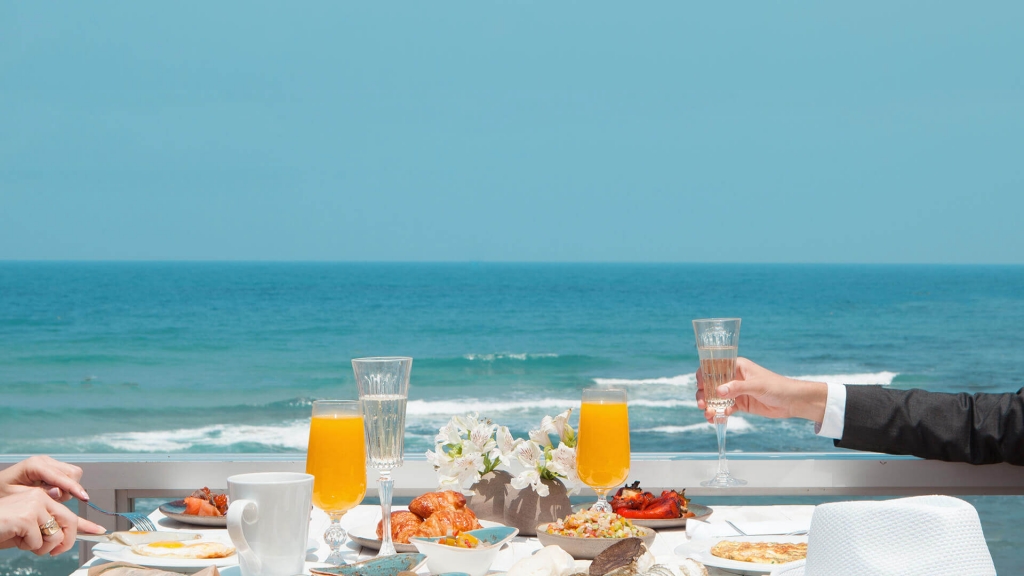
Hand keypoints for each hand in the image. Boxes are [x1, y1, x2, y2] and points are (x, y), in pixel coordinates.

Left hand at [0, 456, 88, 501]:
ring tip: (51, 496)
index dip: (73, 487)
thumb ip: (39, 494)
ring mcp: (49, 463)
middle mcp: (44, 461)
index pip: (61, 476)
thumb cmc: (2, 492)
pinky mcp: (52, 467)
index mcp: (34, 465)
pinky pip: (67, 475)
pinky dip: (65, 485)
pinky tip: (51, 492)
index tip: (84, 498)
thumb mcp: (16, 495)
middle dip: (70, 488)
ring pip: (72, 473)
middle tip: (55, 500)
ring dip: (68, 487)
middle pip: (71, 472)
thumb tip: (58, 492)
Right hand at [0, 489, 104, 555]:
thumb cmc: (2, 529)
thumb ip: (46, 530)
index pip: (68, 512)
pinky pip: (37, 542)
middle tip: (54, 552)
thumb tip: (66, 538)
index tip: (100, 531)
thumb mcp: (27, 530)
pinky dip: (27, 547)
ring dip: (40, 547)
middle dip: (65, 542)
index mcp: (42, 498)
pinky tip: (14, 538)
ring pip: (54, 535)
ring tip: (23, 542)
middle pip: (68, 523)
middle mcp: (40, 497)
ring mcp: (34, 505)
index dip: (85, 525)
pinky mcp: (26, 517)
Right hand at [695, 357, 828, 422]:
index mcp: (736, 366)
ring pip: (716, 398)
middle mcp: (733, 378)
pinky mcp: (740, 404)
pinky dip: (718, 414)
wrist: (792, 402)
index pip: (714, 367)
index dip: (703, 375)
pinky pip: (724, 409)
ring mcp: (735, 392)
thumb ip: (737, 388)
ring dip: (709, 406)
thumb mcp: (756, 385)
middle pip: (711, 384)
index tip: (700, 386)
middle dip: (704, 395)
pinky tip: (716, 420)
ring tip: (708, 415)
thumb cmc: (776, 386)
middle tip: (702, 404)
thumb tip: (718, 391)